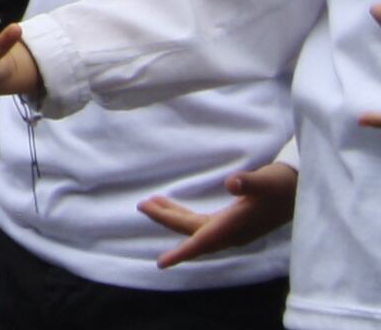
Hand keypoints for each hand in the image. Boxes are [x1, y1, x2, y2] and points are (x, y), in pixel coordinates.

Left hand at [146, 161, 296, 267]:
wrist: (302, 189)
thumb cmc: (282, 185)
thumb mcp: (267, 182)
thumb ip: (249, 183)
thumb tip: (232, 183)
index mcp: (235, 226)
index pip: (202, 241)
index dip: (181, 253)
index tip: (161, 263)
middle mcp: (232, 232)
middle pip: (192, 232)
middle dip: (166, 220)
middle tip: (142, 205)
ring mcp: (234, 228)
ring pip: (196, 227)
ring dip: (173, 216)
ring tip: (151, 202)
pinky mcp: (236, 222)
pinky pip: (203, 224)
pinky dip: (186, 216)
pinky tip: (176, 209)